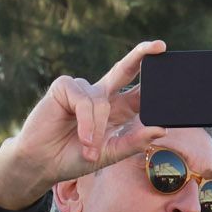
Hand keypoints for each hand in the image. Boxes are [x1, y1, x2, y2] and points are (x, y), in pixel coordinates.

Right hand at [0, 40, 167, 209]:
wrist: (43, 164)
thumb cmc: (74, 158)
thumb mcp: (110, 153)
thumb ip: (134, 142)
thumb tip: (163, 129)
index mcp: (115, 110)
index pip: (139, 91)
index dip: (153, 83)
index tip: (169, 72)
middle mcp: (100, 95)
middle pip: (125, 70)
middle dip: (141, 56)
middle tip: (160, 46)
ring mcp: (82, 89)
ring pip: (102, 103)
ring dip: (97, 130)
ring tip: (89, 150)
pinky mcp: (64, 87)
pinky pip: (85, 102)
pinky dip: (86, 122)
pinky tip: (82, 138)